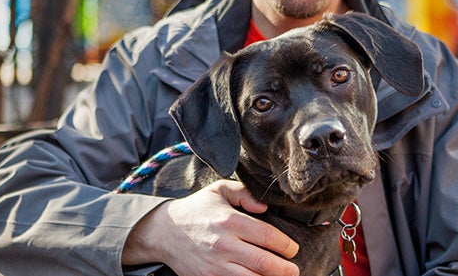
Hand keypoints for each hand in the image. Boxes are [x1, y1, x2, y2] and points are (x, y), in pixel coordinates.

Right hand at [122, 180, 299, 275]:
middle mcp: (224, 245)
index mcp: (230, 221)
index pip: (268, 236)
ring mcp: (215, 266)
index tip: (293, 249)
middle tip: (294, 269)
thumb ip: (244, 193)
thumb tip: (265, 206)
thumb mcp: (219, 190)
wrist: (163, 232)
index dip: (286, 245)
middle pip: (264, 262)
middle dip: (285, 269)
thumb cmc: (196, 209)